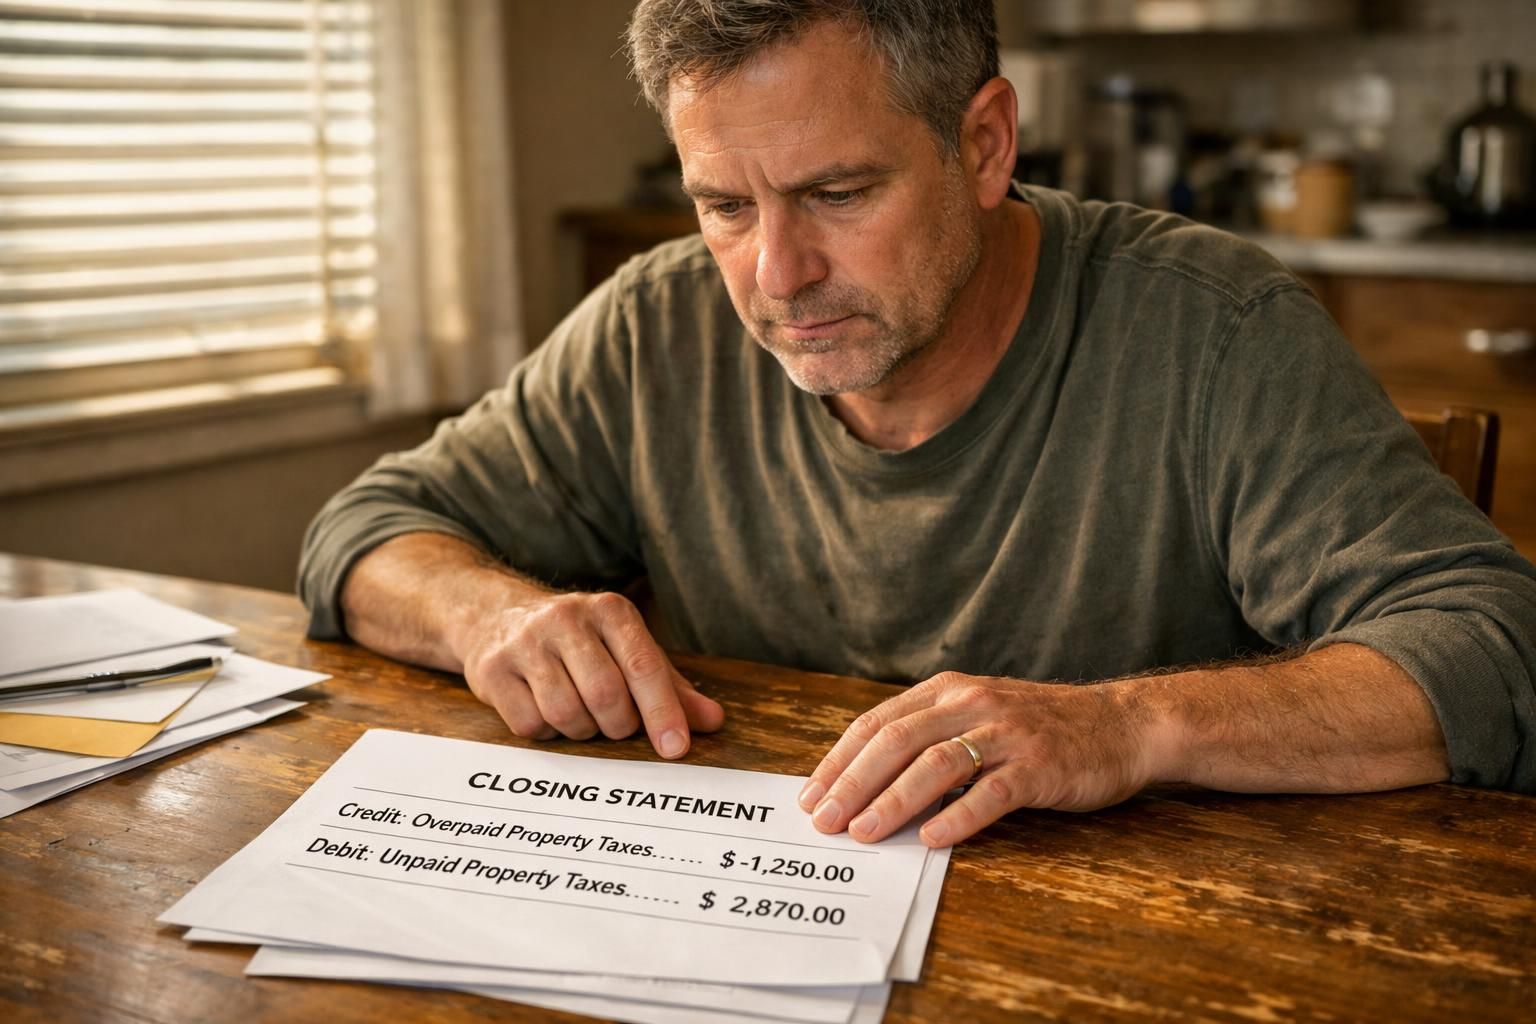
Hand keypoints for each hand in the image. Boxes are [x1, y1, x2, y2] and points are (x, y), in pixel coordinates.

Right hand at [459, 591, 723, 757]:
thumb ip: (670, 686)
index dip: (662, 711)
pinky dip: (546, 733)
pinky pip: (530, 725)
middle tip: (617, 726)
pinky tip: (546, 712)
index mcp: (610, 610)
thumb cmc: (579, 643)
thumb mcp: (626, 650)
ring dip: (582, 731)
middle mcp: (566, 618)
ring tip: (582, 716)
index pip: (643, 666)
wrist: (494, 617)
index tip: (676, 748)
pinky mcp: (492, 670)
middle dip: (618, 725)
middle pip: (606, 695)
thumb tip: (714, 722)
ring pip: (566, 713)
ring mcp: (525, 642)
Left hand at [796, 671, 1158, 845]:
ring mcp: (1007, 733)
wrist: (1122, 724)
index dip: (840, 759)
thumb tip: (867, 784)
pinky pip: (990, 792)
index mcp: (948, 690)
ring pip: (936, 764)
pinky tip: (931, 839)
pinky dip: (957, 817)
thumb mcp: (979, 716)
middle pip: (897, 741)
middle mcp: (972, 704)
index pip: (878, 722)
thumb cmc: (1041, 729)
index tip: (811, 795)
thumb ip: (931, 738)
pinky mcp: (1039, 766)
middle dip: (853, 783)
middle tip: (824, 821)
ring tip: (864, 832)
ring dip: (893, 800)